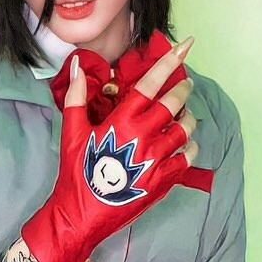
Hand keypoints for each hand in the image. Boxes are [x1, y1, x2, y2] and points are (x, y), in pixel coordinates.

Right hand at [21, 39, 199, 261]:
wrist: (81, 216)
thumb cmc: (75, 173)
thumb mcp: (71, 133)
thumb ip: (76, 97)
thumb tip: (75, 66)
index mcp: (122, 121)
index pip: (150, 84)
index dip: (169, 62)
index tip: (185, 45)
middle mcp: (143, 137)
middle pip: (174, 103)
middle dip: (183, 88)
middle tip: (185, 83)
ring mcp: (157, 159)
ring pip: (185, 129)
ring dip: (188, 117)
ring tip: (184, 114)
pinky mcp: (164, 180)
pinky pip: (187, 157)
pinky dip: (189, 146)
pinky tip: (183, 144)